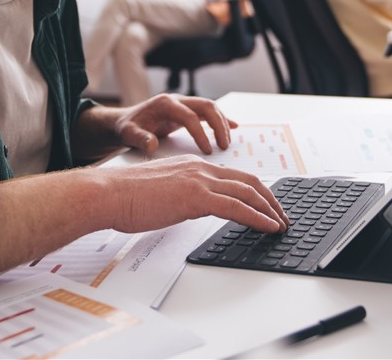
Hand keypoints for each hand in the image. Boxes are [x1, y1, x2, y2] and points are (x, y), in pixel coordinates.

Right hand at [97, 155, 288, 233]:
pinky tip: (268, 226)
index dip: (256, 190)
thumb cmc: (126, 197)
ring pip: (248, 191)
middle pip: (249, 180)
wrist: (108, 194)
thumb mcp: (162, 192)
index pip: (234, 176)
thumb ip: (181, 195)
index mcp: (193, 165)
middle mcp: (200, 168)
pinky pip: (237, 206)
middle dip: (270, 199)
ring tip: (281, 224)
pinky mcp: (196, 196)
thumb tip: (190, 207)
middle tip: (282, 216)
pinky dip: (258, 217)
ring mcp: (199, 180)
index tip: (267, 204)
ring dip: (270, 209)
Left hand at [114, 93, 237, 153]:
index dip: (200, 133)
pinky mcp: (187, 110)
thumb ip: (139, 139)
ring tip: (227, 143)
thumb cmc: (127, 128)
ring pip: (210, 107)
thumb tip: (152, 144)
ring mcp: (183, 103)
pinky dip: (221, 119)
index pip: (189, 116)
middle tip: (224, 146)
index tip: (207, 151)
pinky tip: (233, 127)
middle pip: (206, 106)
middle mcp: (177, 100)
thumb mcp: (128, 134)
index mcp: (165, 104)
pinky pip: (208, 112)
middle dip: (219, 125)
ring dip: (222, 123)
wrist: (125, 121)